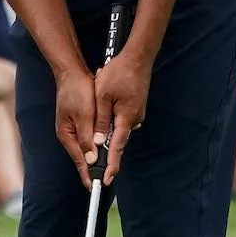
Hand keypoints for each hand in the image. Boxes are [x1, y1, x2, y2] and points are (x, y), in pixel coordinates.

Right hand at [55, 67, 98, 186]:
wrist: (72, 72)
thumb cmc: (77, 91)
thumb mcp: (84, 115)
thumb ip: (87, 138)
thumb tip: (91, 159)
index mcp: (67, 135)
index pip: (79, 160)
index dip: (87, 174)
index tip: (94, 188)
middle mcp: (69, 135)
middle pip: (83, 157)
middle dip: (93, 168)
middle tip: (104, 181)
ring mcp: (74, 129)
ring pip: (88, 148)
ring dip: (97, 157)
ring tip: (106, 170)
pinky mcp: (80, 122)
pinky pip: (90, 138)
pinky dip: (97, 145)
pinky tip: (105, 150)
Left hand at [92, 49, 149, 184]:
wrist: (138, 56)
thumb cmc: (119, 73)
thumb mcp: (102, 95)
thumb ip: (101, 120)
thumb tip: (99, 141)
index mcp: (125, 118)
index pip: (116, 147)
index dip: (111, 164)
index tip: (107, 180)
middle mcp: (134, 118)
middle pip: (117, 139)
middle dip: (107, 152)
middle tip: (98, 167)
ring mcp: (136, 113)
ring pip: (118, 128)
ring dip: (108, 130)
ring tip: (97, 124)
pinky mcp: (135, 107)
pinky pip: (122, 119)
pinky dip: (113, 120)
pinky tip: (106, 109)